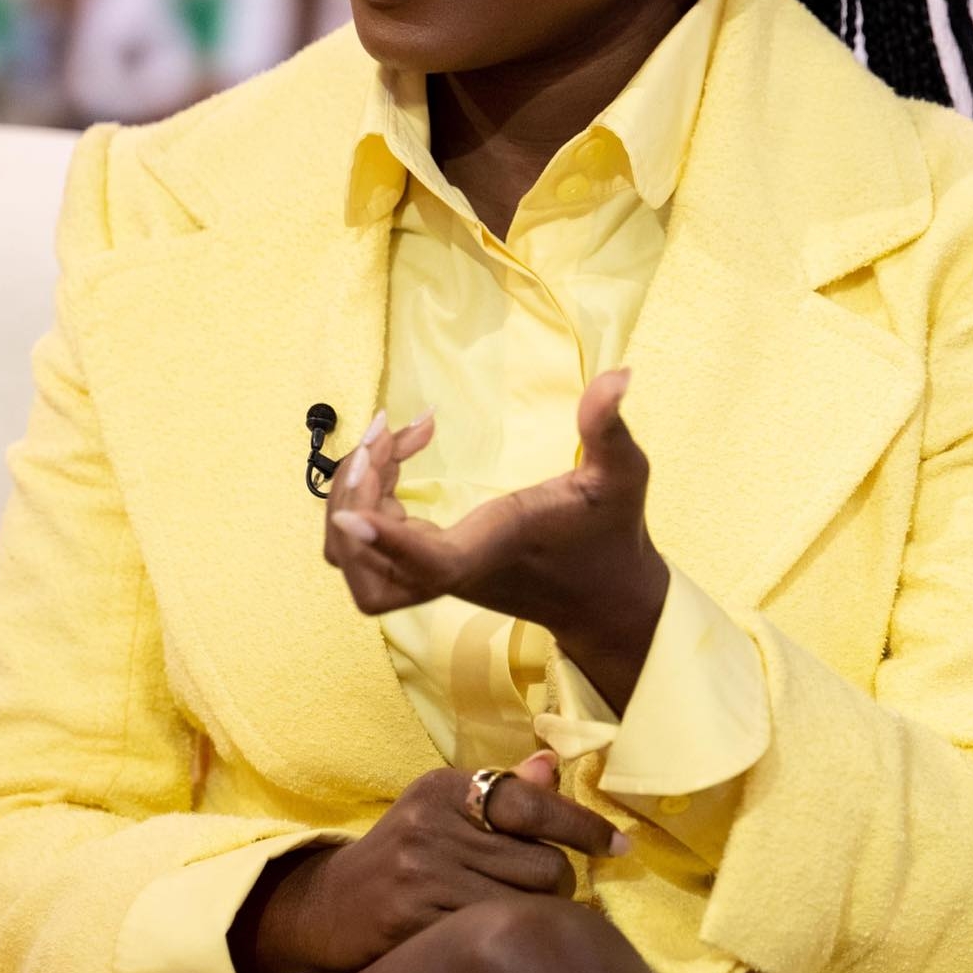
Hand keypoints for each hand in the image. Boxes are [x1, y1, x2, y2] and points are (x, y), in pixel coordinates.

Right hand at [232, 752, 628, 972]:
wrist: (327, 907)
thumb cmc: (402, 853)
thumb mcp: (442, 808)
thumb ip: (499, 789)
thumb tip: (551, 762)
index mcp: (444, 787)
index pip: (530, 800)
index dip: (582, 826)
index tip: (619, 845)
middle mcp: (433, 825)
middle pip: (540, 862)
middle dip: (559, 883)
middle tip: (549, 892)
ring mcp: (422, 875)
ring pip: (526, 903)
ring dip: (542, 916)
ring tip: (529, 915)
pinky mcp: (414, 922)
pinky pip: (492, 933)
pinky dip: (509, 937)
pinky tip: (502, 937)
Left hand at [322, 370, 667, 685]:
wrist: (603, 597)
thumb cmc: (611, 533)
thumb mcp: (622, 474)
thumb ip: (609, 426)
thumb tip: (617, 374)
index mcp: (496, 546)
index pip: (431, 564)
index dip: (386, 540)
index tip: (350, 513)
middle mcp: (455, 568)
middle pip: (366, 563)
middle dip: (355, 495)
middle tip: (386, 433)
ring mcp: (435, 572)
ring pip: (354, 557)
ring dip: (353, 493)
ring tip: (390, 434)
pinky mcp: (428, 563)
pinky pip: (369, 542)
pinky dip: (368, 497)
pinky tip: (402, 451)